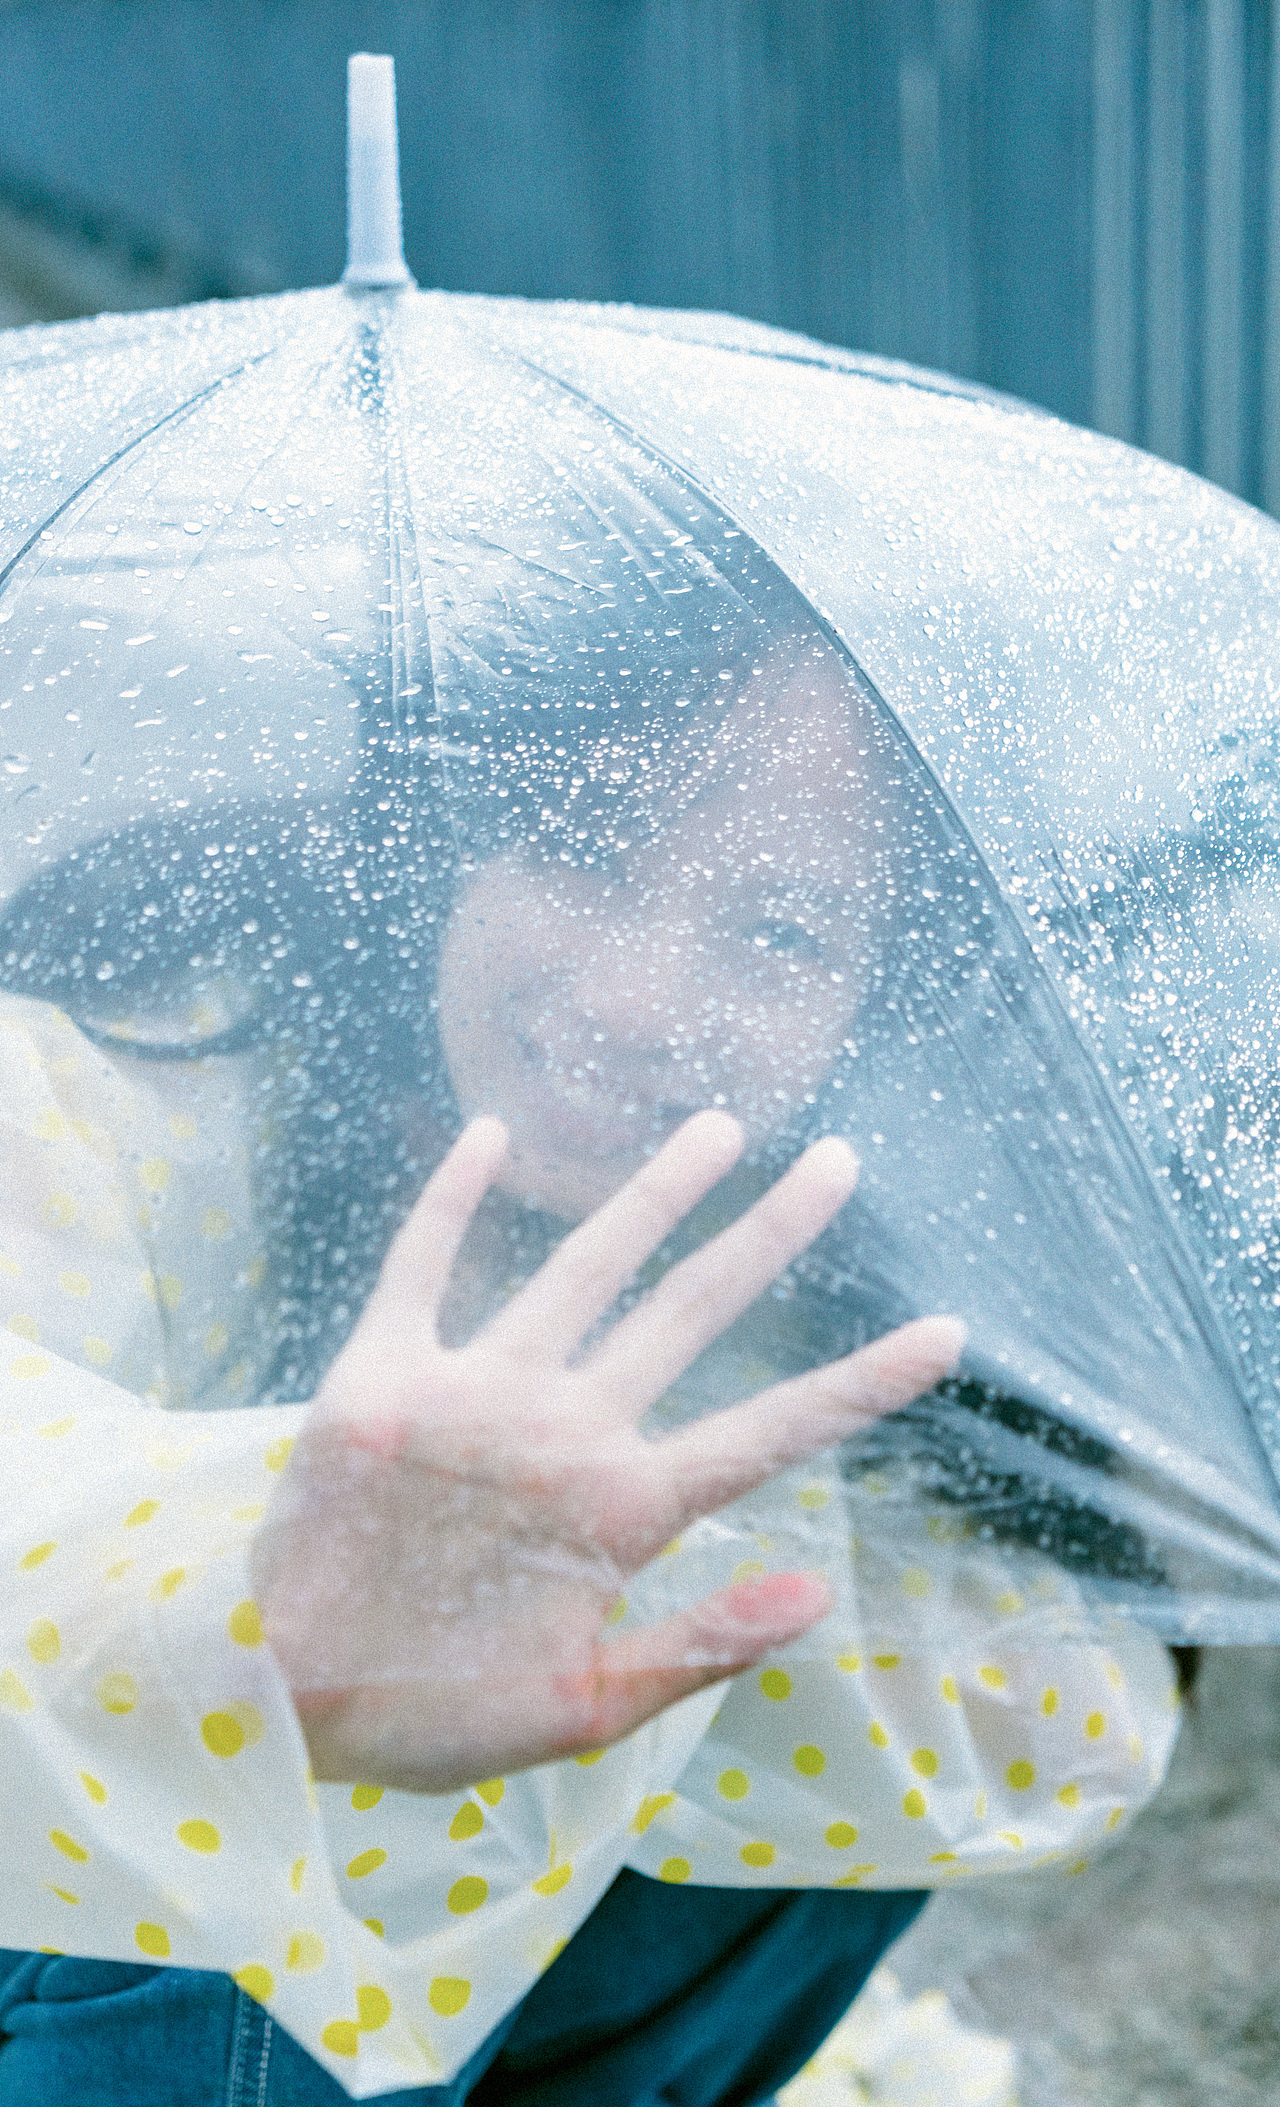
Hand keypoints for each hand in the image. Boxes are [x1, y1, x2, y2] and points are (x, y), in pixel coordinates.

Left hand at [251, 1111, 963, 1791]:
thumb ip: (703, 1644)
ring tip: (716, 1125)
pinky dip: (452, 1195)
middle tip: (836, 1159)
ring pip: (583, 1267)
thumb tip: (824, 1590)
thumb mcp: (585, 1711)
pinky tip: (488, 1129)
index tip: (944, 1331)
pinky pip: (422, 1262)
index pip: (771, 1434)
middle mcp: (560, 1426)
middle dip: (771, 1233)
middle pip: (688, 1312)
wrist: (276, 1689)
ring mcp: (472, 1386)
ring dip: (655, 1191)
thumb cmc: (436, 1708)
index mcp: (619, 1510)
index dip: (863, 1383)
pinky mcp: (382, 1368)